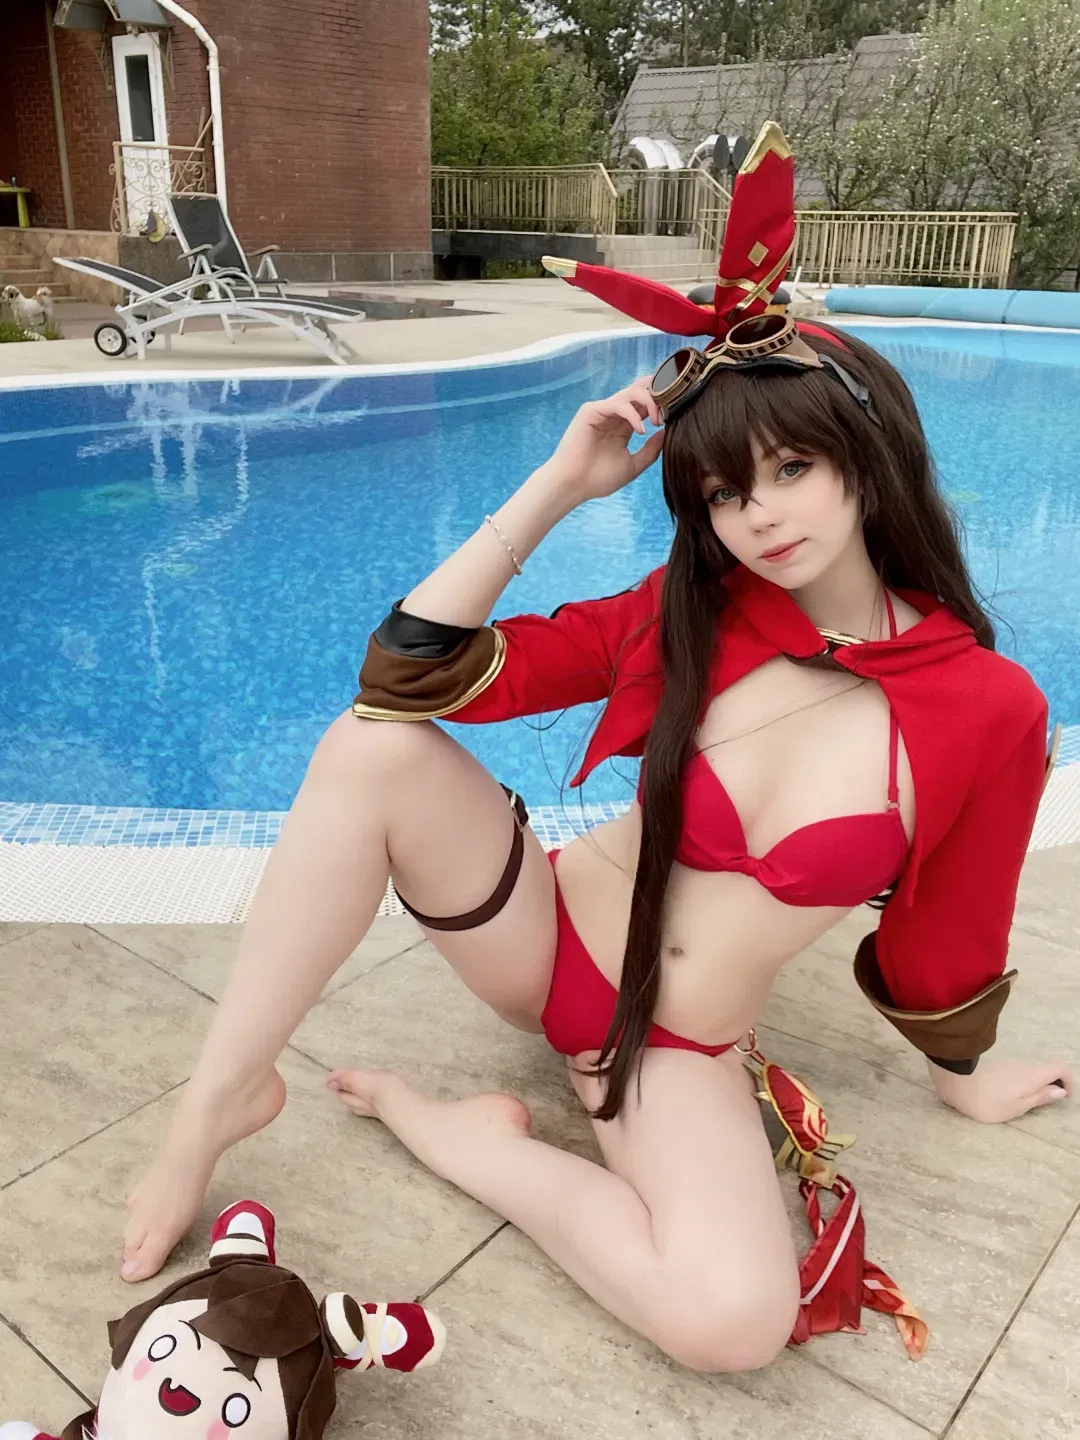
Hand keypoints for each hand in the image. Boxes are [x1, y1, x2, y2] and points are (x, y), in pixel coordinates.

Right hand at [539, 377, 664, 502]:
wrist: (573, 486)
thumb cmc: (598, 479)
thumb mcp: (633, 465)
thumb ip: (650, 450)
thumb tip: (668, 433)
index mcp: (625, 424)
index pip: (649, 403)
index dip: (666, 402)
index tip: (681, 411)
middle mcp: (615, 413)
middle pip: (643, 389)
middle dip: (661, 394)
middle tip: (674, 407)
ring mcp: (603, 410)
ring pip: (633, 392)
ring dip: (651, 402)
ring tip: (659, 421)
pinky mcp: (591, 411)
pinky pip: (618, 403)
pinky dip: (633, 414)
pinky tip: (640, 430)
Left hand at [929, 1057, 1072, 1122]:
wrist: (954, 1082)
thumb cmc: (987, 1101)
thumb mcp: (1017, 1107)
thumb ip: (1039, 1098)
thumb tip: (1060, 1091)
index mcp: (1032, 1075)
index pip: (1060, 1068)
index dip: (1068, 1081)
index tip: (1065, 1096)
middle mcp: (1023, 1065)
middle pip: (1044, 1071)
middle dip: (1048, 1087)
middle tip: (1037, 1106)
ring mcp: (1007, 1062)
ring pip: (1028, 1073)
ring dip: (1031, 1086)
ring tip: (1016, 1104)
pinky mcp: (995, 1065)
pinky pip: (1014, 1073)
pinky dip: (1017, 1083)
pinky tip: (1002, 1096)